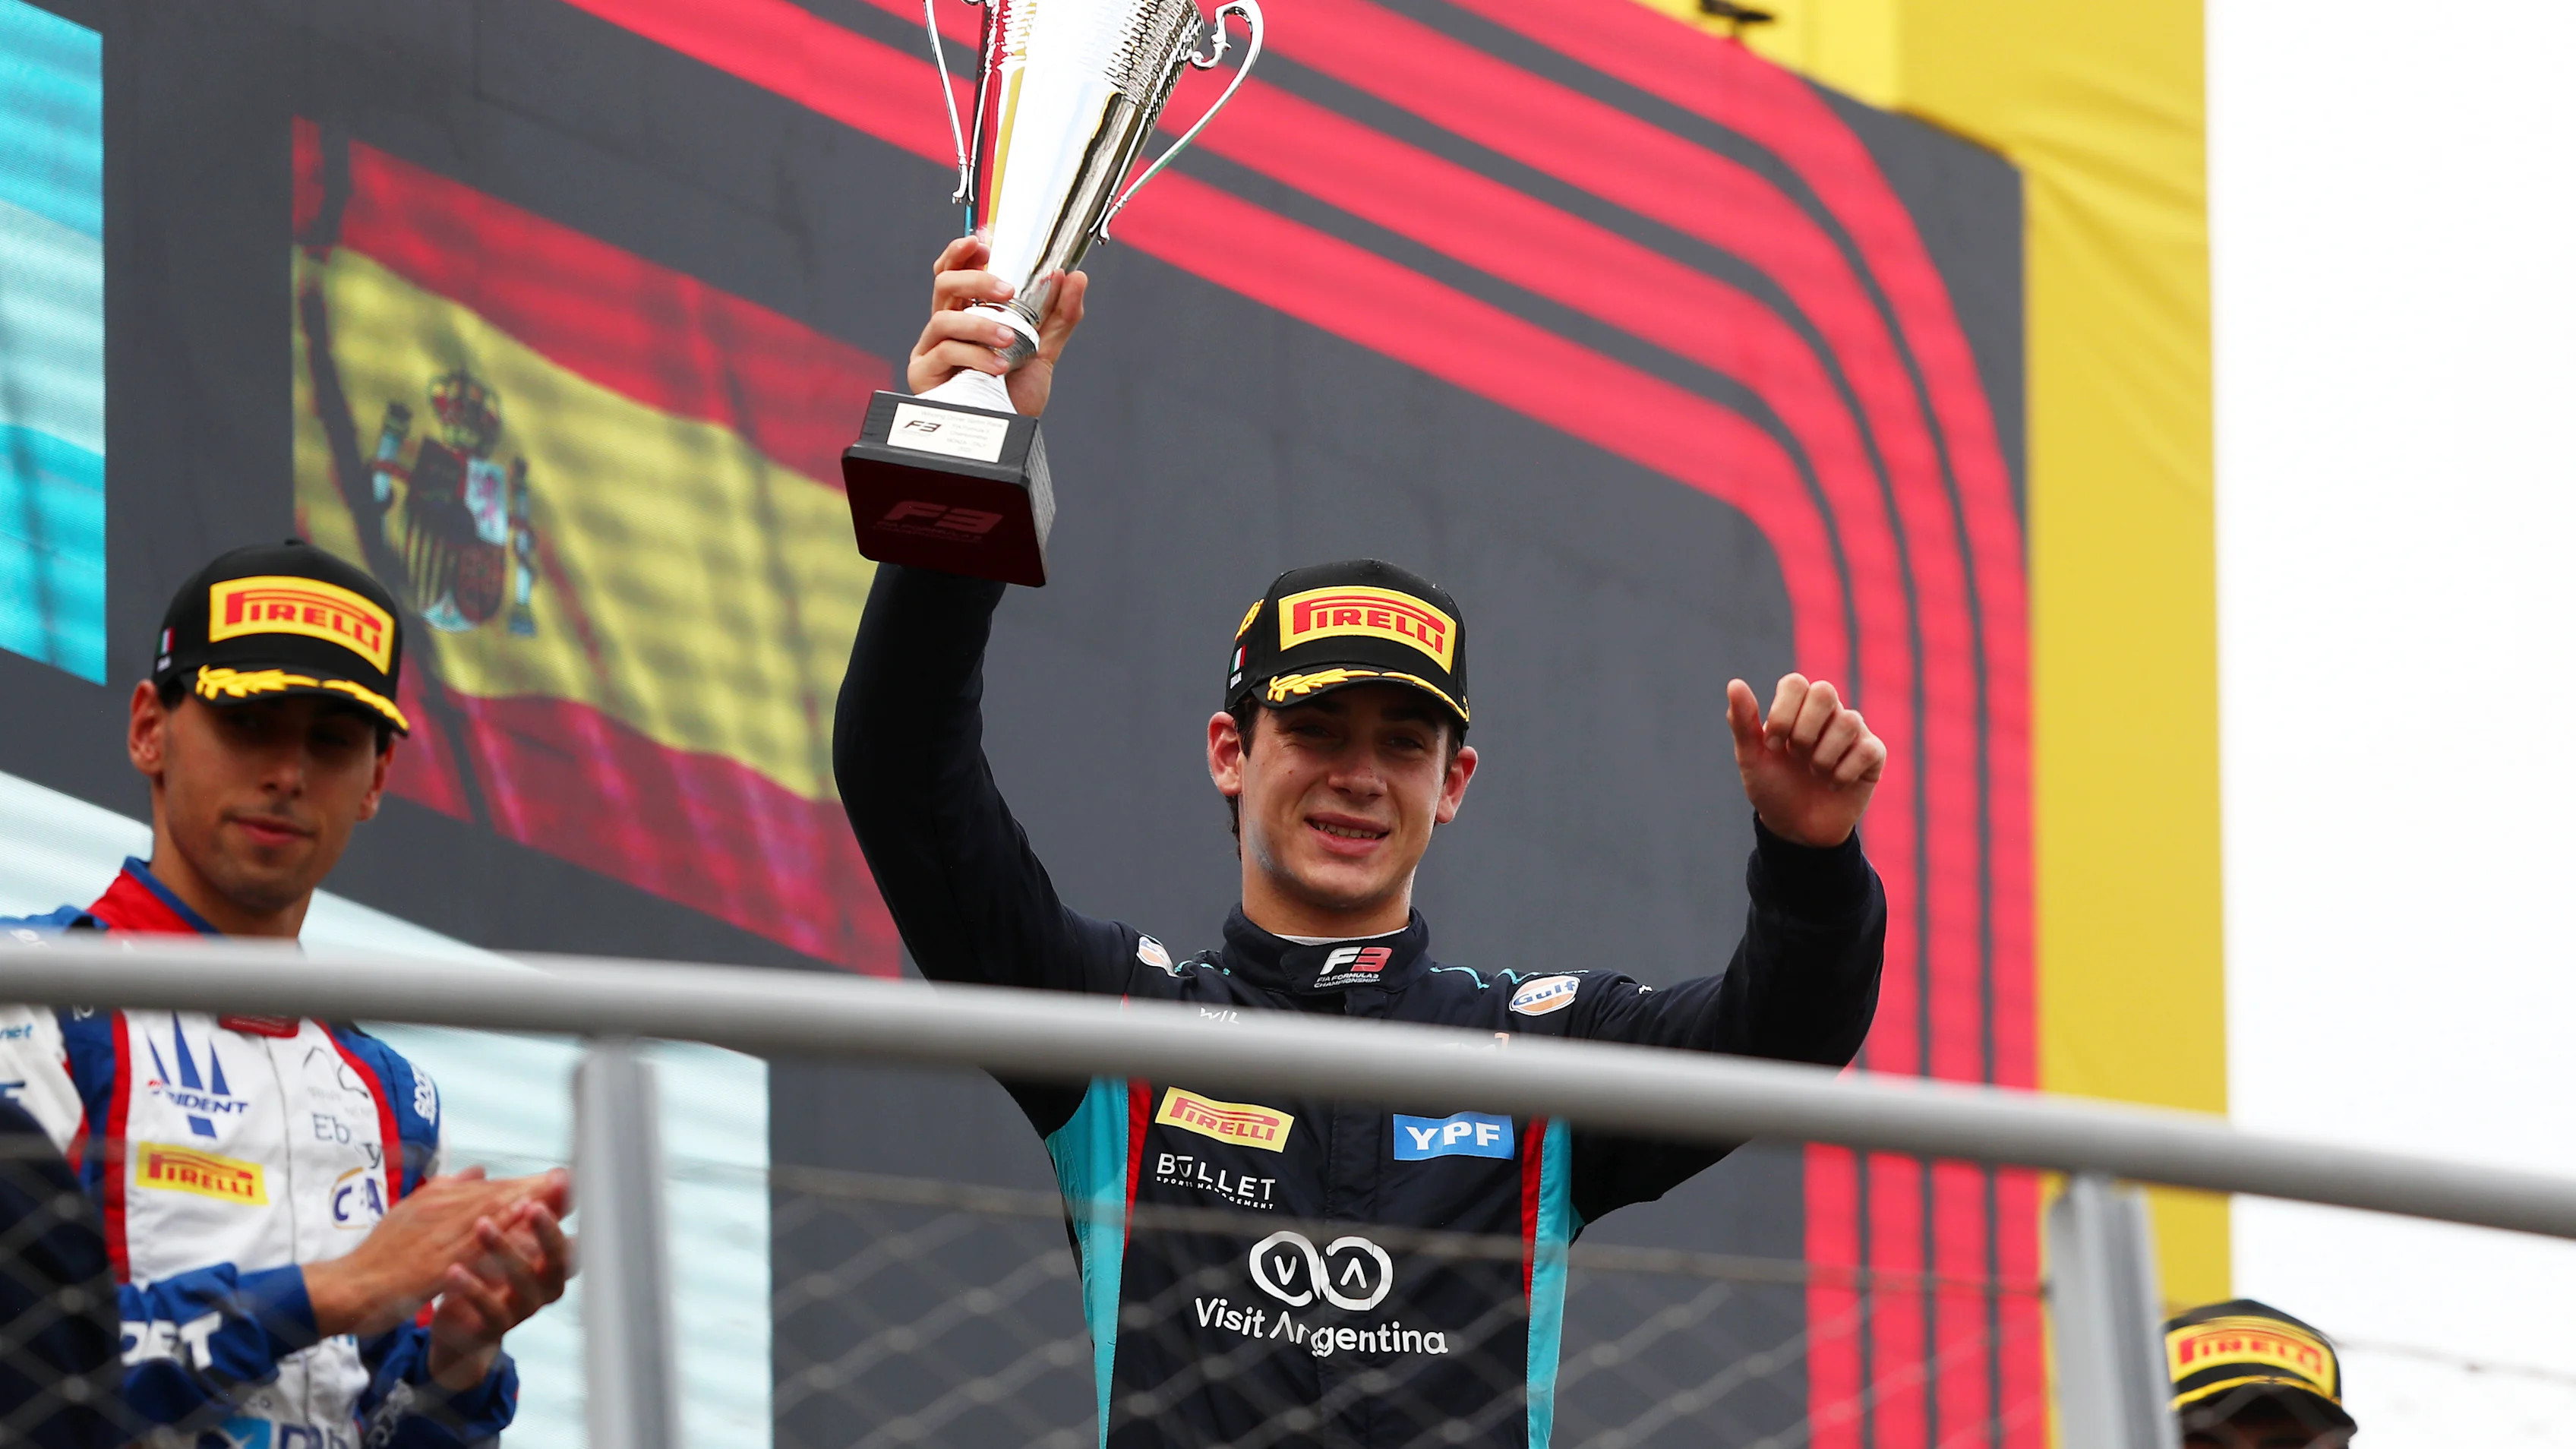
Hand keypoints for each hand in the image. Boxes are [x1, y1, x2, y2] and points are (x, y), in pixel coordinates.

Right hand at [303, 1167, 567, 1338]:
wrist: (346, 1288)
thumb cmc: (379, 1255)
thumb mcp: (409, 1213)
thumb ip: (444, 1190)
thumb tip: (478, 1169)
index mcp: (435, 1199)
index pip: (489, 1188)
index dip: (525, 1181)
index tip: (559, 1176)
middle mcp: (437, 1211)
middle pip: (495, 1196)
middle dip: (533, 1186)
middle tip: (570, 1178)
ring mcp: (435, 1238)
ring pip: (487, 1217)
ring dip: (523, 1204)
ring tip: (556, 1196)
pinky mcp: (432, 1265)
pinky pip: (472, 1249)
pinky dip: (499, 1238)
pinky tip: (522, 1232)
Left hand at [425, 1179, 575, 1389]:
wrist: (459, 1325)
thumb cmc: (490, 1273)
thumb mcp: (512, 1237)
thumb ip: (530, 1208)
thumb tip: (558, 1172)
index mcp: (552, 1260)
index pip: (571, 1230)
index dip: (567, 1208)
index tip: (559, 1180)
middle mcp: (547, 1285)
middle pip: (560, 1259)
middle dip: (548, 1231)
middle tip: (531, 1205)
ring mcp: (524, 1309)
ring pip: (524, 1281)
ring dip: (505, 1250)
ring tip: (482, 1225)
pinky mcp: (496, 1328)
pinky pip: (490, 1309)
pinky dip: (474, 1288)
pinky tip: (455, 1269)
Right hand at [906, 233, 1088, 416]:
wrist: (1007, 433)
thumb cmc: (1015, 392)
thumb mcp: (1043, 349)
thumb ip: (1059, 315)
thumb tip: (1075, 276)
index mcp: (967, 313)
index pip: (955, 272)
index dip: (962, 252)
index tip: (982, 240)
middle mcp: (945, 326)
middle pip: (944, 284)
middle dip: (975, 279)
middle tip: (1007, 289)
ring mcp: (931, 349)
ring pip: (943, 319)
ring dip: (980, 325)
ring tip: (1009, 339)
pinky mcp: (924, 374)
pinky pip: (944, 353)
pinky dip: (974, 355)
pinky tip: (997, 366)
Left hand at [1726, 674, 1885, 846]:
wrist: (1797, 829)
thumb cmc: (1773, 788)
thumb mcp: (1751, 758)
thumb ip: (1742, 721)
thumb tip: (1734, 683)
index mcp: (1796, 707)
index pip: (1795, 683)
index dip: (1782, 713)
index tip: (1774, 746)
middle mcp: (1827, 712)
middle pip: (1824, 691)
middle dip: (1804, 730)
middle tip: (1796, 756)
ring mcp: (1853, 732)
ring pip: (1848, 721)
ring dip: (1823, 757)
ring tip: (1815, 773)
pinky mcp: (1873, 755)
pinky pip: (1866, 750)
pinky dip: (1844, 773)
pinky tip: (1834, 784)